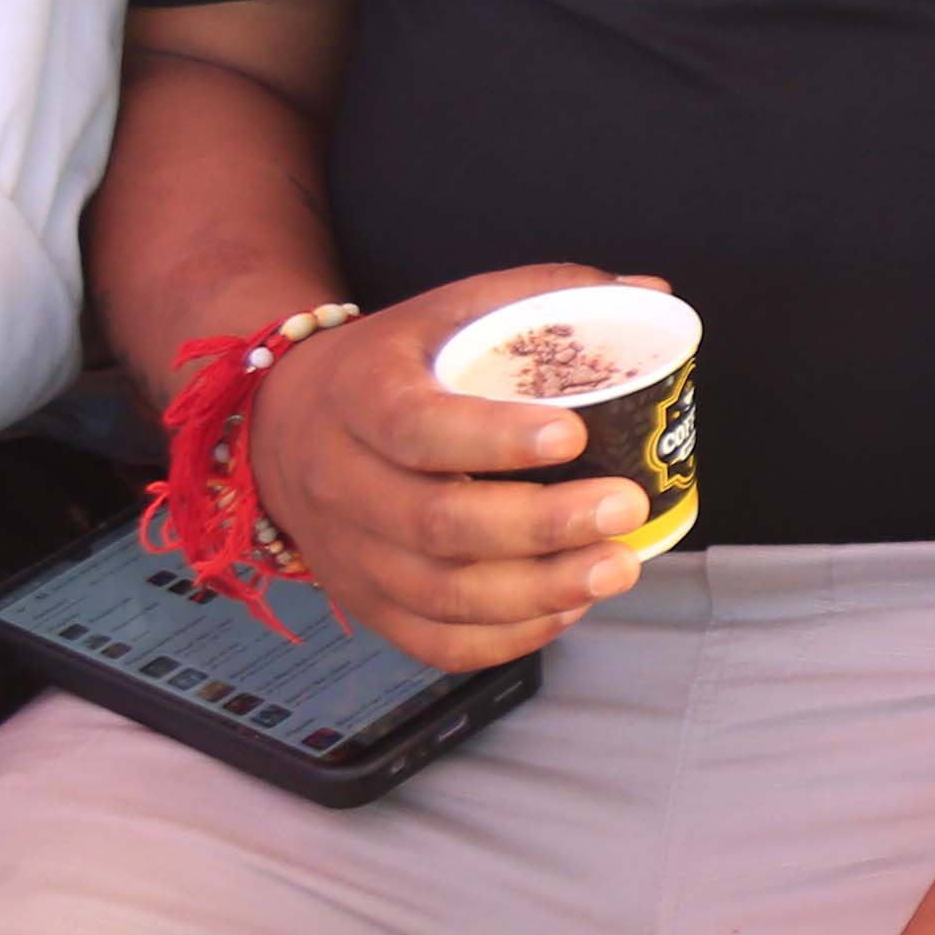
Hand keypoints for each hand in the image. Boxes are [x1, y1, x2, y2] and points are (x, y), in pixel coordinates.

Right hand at [247, 262, 669, 669]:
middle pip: (437, 522)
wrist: (283, 421)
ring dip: (539, 590)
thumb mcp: (448, 309)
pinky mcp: (365, 602)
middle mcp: (344, 481)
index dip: (494, 439)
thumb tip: (651, 294)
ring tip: (616, 566)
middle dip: (541, 525)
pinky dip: (506, 637)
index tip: (571, 436)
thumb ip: (544, 298)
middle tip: (624, 507)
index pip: (417, 426)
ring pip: (441, 593)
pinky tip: (567, 608)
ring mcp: (350, 552)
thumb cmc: (390, 365)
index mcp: (360, 395)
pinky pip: (434, 641)